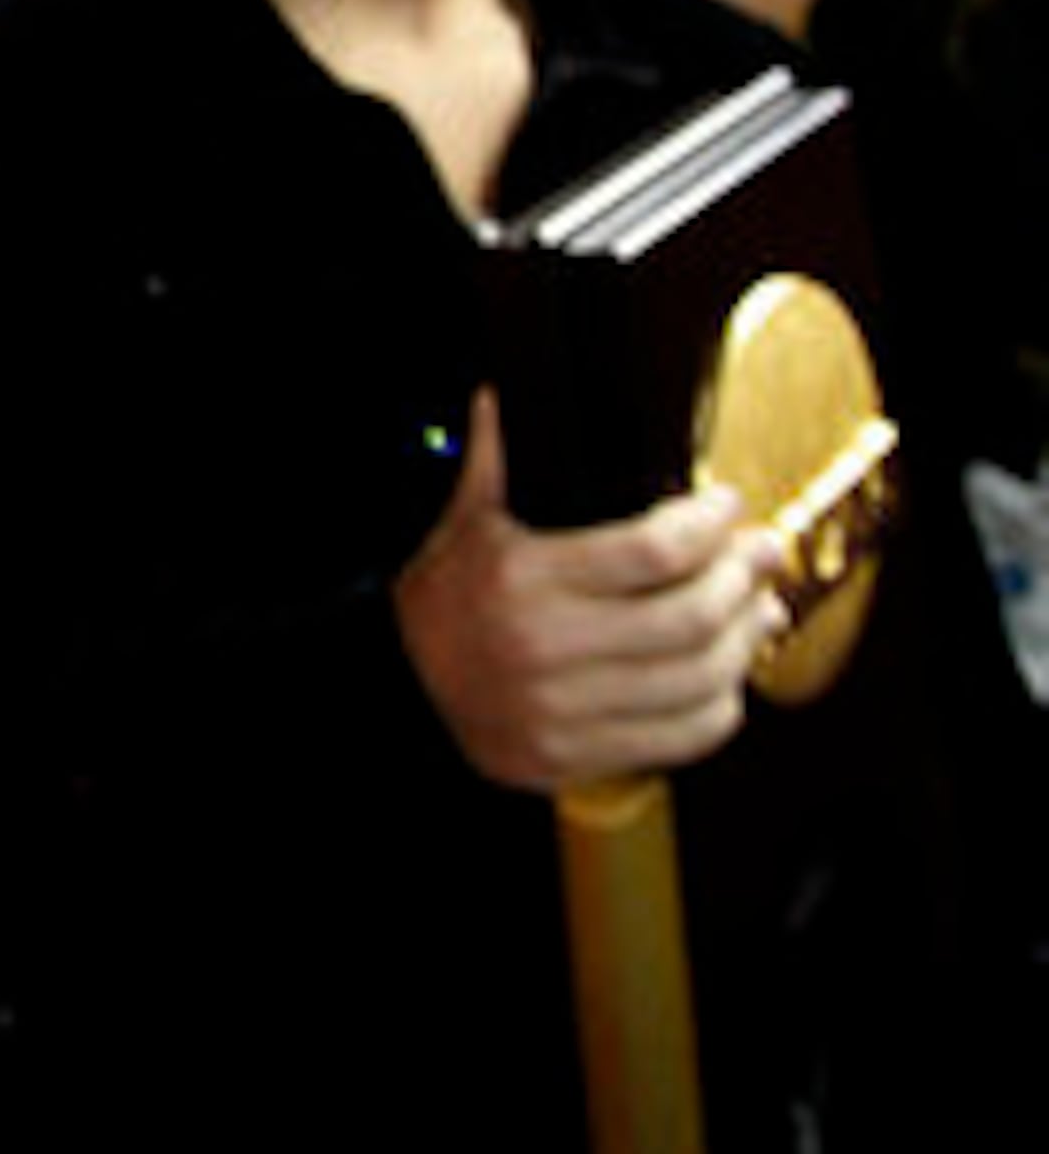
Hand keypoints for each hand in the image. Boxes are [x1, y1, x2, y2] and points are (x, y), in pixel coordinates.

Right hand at [395, 393, 784, 790]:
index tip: (725, 504)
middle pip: (690, 617)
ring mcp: (557, 711)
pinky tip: (725, 673)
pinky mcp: (570, 756)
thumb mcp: (458, 520)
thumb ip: (487, 459)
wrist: (393, 685)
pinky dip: (722, 704)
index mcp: (518, 578)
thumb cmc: (437, 595)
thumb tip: (494, 396)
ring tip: (760, 608)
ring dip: (745, 640)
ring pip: (699, 680)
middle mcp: (540, 647)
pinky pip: (681, 737)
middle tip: (761, 551)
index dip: (709, 524)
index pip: (653, 551)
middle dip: (744, 577)